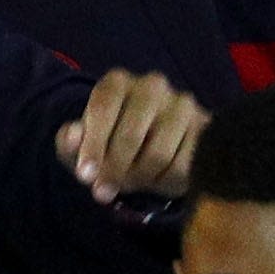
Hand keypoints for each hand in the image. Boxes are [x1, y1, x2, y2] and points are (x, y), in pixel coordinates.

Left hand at [57, 69, 207, 201]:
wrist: (152, 149)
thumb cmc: (108, 143)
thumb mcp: (81, 145)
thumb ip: (69, 141)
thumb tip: (72, 137)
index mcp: (116, 81)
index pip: (102, 109)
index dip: (92, 146)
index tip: (85, 176)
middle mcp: (151, 85)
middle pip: (131, 135)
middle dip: (115, 169)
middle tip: (104, 192)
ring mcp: (182, 105)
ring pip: (158, 155)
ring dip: (140, 178)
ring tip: (131, 183)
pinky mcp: (205, 128)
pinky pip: (184, 167)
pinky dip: (164, 183)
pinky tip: (155, 180)